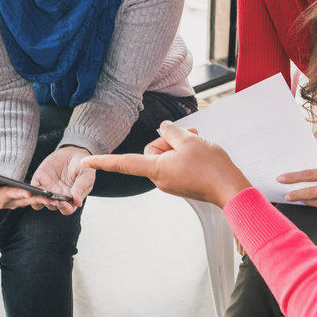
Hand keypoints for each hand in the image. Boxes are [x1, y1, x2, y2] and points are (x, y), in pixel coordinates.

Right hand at [0, 149, 46, 210]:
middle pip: (6, 198)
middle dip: (16, 194)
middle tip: (27, 191)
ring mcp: (9, 203)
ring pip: (23, 202)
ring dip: (34, 200)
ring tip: (45, 196)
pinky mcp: (21, 201)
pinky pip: (32, 201)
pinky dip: (42, 200)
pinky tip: (55, 197)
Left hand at [30, 145, 92, 215]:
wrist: (72, 153)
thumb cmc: (82, 167)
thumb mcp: (86, 175)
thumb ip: (81, 187)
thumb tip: (77, 202)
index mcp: (71, 199)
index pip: (67, 209)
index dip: (64, 207)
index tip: (63, 202)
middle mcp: (58, 198)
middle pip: (52, 206)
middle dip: (50, 203)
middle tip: (50, 198)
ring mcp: (47, 190)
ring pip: (39, 201)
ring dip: (38, 200)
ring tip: (38, 194)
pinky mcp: (38, 181)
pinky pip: (32, 190)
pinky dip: (29, 191)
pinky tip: (28, 189)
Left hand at [81, 122, 251, 207]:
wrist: (232, 189)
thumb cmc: (212, 167)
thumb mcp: (190, 140)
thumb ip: (172, 131)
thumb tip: (163, 128)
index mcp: (156, 170)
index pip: (123, 163)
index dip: (103, 161)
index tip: (85, 162)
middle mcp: (160, 179)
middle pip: (152, 150)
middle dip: (169, 140)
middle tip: (189, 137)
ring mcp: (171, 182)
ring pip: (166, 154)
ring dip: (180, 145)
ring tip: (198, 144)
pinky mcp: (181, 183)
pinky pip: (176, 162)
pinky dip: (185, 154)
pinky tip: (200, 152)